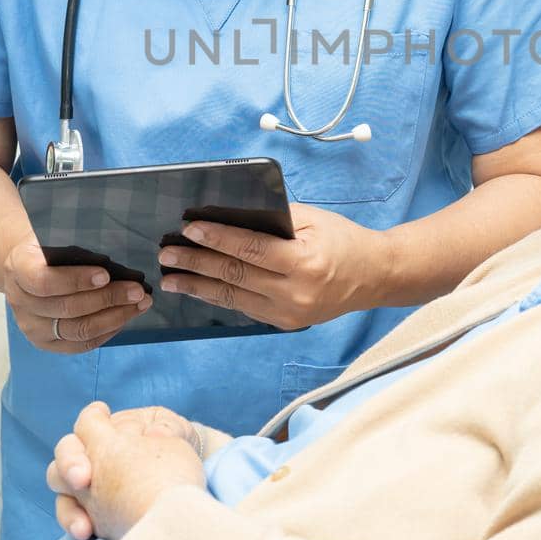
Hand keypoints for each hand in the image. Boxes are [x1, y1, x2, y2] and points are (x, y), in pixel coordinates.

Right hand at [1, 236, 152, 352]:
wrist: (27, 267)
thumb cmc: (50, 246)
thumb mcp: (54, 234)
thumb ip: (74, 243)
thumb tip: (118, 245)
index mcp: (18, 268)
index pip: (44, 280)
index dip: (76, 280)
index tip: (106, 274)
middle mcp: (20, 301)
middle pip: (67, 308)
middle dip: (108, 299)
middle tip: (138, 290)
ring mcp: (31, 326)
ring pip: (77, 330)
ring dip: (114, 318)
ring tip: (140, 304)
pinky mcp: (46, 343)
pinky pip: (80, 344)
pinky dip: (107, 332)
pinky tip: (126, 317)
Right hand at [46, 401, 206, 539]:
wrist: (182, 485)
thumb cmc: (176, 451)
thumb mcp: (178, 432)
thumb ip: (167, 427)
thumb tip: (155, 435)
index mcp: (110, 432)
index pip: (89, 421)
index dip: (91, 421)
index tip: (100, 424)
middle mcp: (92, 458)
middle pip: (66, 453)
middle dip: (69, 463)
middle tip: (82, 479)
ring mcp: (90, 489)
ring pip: (63, 491)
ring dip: (68, 506)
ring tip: (82, 524)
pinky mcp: (94, 516)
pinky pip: (73, 518)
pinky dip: (75, 524)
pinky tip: (86, 534)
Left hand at [154, 203, 386, 329]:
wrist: (373, 276)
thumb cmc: (342, 239)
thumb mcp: (313, 220)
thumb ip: (274, 219)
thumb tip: (228, 216)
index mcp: (305, 261)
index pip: (251, 249)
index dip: (217, 238)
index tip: (189, 228)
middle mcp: (296, 292)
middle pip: (236, 276)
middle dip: (197, 263)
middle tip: (167, 255)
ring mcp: (290, 313)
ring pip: (234, 298)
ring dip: (198, 287)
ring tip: (171, 279)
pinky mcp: (285, 323)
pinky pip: (244, 308)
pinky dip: (218, 297)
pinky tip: (198, 289)